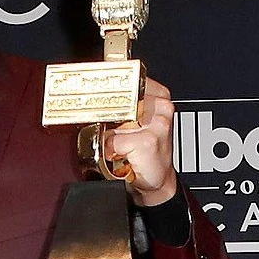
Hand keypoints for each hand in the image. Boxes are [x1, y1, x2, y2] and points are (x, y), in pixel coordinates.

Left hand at [105, 76, 178, 207]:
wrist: (157, 178)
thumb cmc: (145, 150)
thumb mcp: (136, 120)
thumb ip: (123, 102)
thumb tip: (97, 88)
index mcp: (159, 95)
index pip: (128, 80)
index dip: (110, 89)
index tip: (103, 94)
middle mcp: (161, 107)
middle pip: (117, 102)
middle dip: (109, 117)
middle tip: (115, 131)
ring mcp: (157, 124)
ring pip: (114, 123)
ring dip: (111, 136)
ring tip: (123, 145)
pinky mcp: (148, 142)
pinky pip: (114, 141)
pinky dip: (112, 150)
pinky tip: (123, 155)